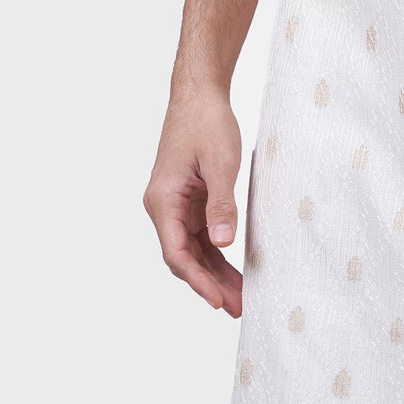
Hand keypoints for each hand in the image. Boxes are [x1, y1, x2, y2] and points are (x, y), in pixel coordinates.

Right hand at [145, 85, 245, 315]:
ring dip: (215, 275)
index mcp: (163, 201)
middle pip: (184, 258)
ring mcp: (176, 207)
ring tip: (240, 299)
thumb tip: (223, 243)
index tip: (216, 300)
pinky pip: (201, 237)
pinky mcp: (189, 203)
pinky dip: (217, 256)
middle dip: (209, 285)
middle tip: (237, 308)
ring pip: (193, 251)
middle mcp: (163, 208)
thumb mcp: (220, 165)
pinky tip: (234, 273)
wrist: (199, 95)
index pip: (176, 252)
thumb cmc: (206, 123)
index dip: (197, 280)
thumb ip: (221, 205)